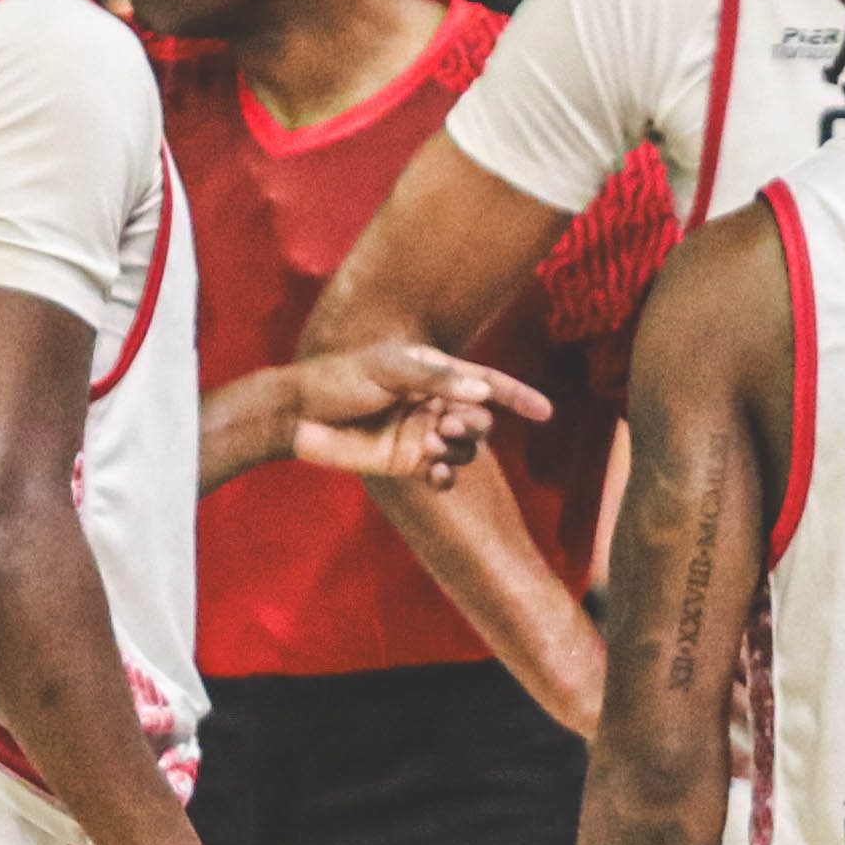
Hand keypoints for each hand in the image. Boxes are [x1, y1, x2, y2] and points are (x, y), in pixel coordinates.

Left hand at [282, 335, 546, 481]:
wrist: (298, 414)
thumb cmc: (339, 379)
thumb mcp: (388, 367)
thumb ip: (437, 377)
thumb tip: (484, 390)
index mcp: (433, 372)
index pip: (486, 381)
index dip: (518, 396)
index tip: (546, 413)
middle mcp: (434, 403)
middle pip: (480, 418)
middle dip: (473, 424)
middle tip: (446, 425)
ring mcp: (422, 434)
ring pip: (466, 449)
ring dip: (458, 450)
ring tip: (431, 446)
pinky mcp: (408, 463)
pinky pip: (445, 473)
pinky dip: (447, 476)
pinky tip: (435, 477)